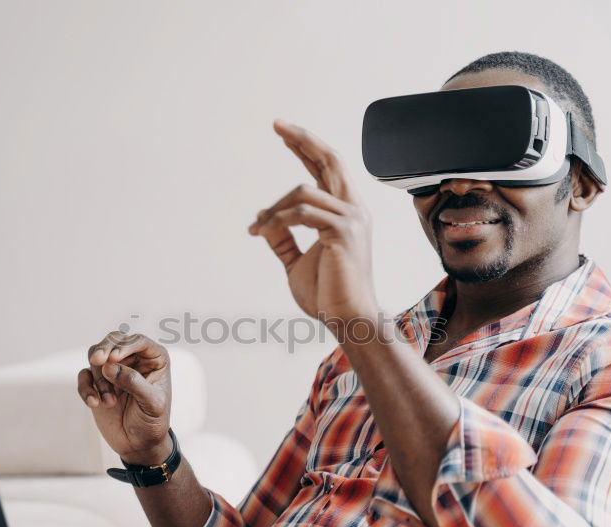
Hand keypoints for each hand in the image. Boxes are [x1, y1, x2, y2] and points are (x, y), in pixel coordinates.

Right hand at [77, 331, 171, 464]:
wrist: (139, 444)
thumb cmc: (152, 421)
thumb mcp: (152, 403)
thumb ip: (134, 382)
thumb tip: (109, 366)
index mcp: (153, 358)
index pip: (138, 341)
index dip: (125, 345)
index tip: (114, 356)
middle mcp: (133, 359)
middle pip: (113, 341)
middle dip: (103, 349)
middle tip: (97, 360)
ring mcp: (113, 369)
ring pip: (96, 357)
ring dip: (98, 378)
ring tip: (109, 402)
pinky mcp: (97, 383)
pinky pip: (84, 376)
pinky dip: (86, 388)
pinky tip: (94, 404)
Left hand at [248, 119, 377, 327]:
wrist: (345, 318)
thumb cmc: (327, 294)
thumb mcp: (296, 261)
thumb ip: (283, 238)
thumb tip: (262, 220)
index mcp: (345, 213)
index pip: (327, 169)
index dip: (306, 147)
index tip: (284, 131)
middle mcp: (354, 209)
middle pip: (330, 160)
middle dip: (302, 139)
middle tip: (277, 124)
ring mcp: (352, 219)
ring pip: (303, 190)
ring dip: (273, 208)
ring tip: (256, 228)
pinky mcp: (343, 232)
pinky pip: (302, 212)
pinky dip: (277, 219)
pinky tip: (262, 231)